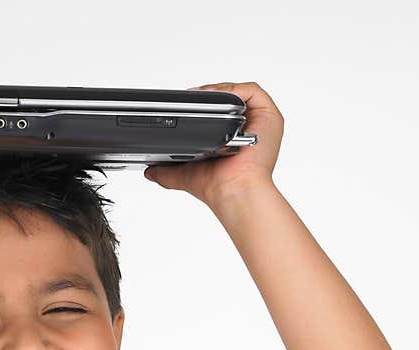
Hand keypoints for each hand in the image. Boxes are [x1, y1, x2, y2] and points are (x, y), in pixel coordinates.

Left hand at [143, 81, 283, 206]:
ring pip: (240, 93)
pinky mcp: (269, 117)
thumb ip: (166, 172)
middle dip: (209, 95)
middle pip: (230, 100)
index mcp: (233, 140)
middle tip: (189, 97)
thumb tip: (149, 171)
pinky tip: (216, 97)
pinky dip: (233, 90)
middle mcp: (249, 129)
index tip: (185, 104)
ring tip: (200, 95)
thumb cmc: (217, 186)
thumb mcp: (185, 176)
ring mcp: (260, 122)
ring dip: (219, 90)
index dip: (203, 105)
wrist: (232, 191)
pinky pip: (252, 91)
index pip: (220, 113)